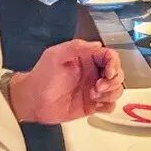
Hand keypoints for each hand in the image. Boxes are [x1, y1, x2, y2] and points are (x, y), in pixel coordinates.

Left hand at [9, 40, 123, 124]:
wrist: (32, 101)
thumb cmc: (42, 76)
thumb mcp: (55, 56)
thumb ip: (76, 47)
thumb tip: (98, 44)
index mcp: (87, 58)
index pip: (110, 56)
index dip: (114, 64)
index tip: (108, 73)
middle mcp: (94, 73)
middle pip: (118, 74)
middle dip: (112, 81)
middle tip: (97, 87)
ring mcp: (94, 90)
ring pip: (116, 89)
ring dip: (110, 93)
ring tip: (93, 96)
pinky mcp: (93, 106)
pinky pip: (110, 105)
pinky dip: (108, 105)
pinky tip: (96, 105)